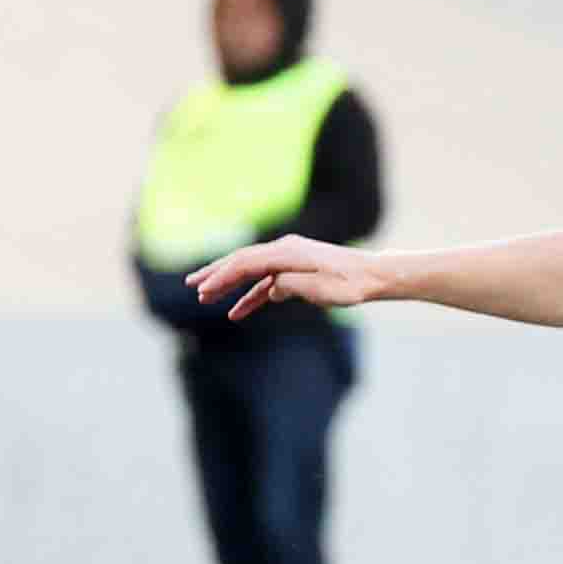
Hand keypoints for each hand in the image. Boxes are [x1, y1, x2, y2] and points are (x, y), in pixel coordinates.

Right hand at [189, 235, 383, 321]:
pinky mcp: (293, 270)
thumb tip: (270, 288)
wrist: (372, 276)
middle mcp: (284, 250)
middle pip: (241, 260)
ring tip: (204, 297)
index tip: (203, 291)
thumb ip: (291, 286)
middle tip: (190, 285)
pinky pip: (265, 282)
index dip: (222, 277)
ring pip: (250, 270)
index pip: (246, 263)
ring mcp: (288, 259)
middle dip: (215, 273)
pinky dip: (250, 295)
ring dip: (228, 283)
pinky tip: (237, 312)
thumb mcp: (321, 289)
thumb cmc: (349, 284)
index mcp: (287, 253)